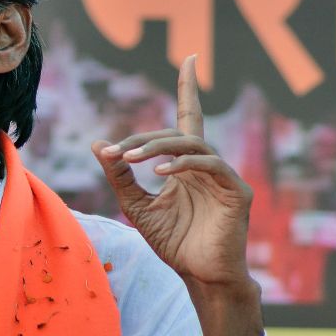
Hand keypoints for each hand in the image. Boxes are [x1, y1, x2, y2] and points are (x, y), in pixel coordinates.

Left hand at [91, 55, 253, 287]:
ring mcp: (224, 176)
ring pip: (192, 144)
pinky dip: (183, 165)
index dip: (189, 88)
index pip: (189, 118)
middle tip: (115, 153)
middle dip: (141, 140)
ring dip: (157, 148)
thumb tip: (98, 145)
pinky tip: (159, 174)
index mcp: (187, 165)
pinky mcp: (237, 191)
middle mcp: (207, 164)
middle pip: (176, 134)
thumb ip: (120, 176)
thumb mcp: (137, 206)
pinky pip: (210, 165)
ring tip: (130, 160)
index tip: (191, 59)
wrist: (200, 277)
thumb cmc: (174, 243)